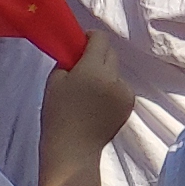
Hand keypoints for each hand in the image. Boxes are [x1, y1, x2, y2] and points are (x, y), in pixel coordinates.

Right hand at [39, 30, 135, 157]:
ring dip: (105, 74)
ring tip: (88, 92)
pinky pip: (121, 87)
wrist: (73, 148)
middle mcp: (113, 77)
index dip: (90, 37)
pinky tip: (98, 105)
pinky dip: (112, 89)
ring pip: (116, 71)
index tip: (81, 43)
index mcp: (93, 69)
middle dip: (98, 54)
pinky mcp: (130, 103)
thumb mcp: (54, 82)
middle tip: (82, 66)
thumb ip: (67, 62)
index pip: (100, 40)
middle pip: (110, 53)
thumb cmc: (57, 115)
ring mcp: (125, 90)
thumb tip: (78, 53)